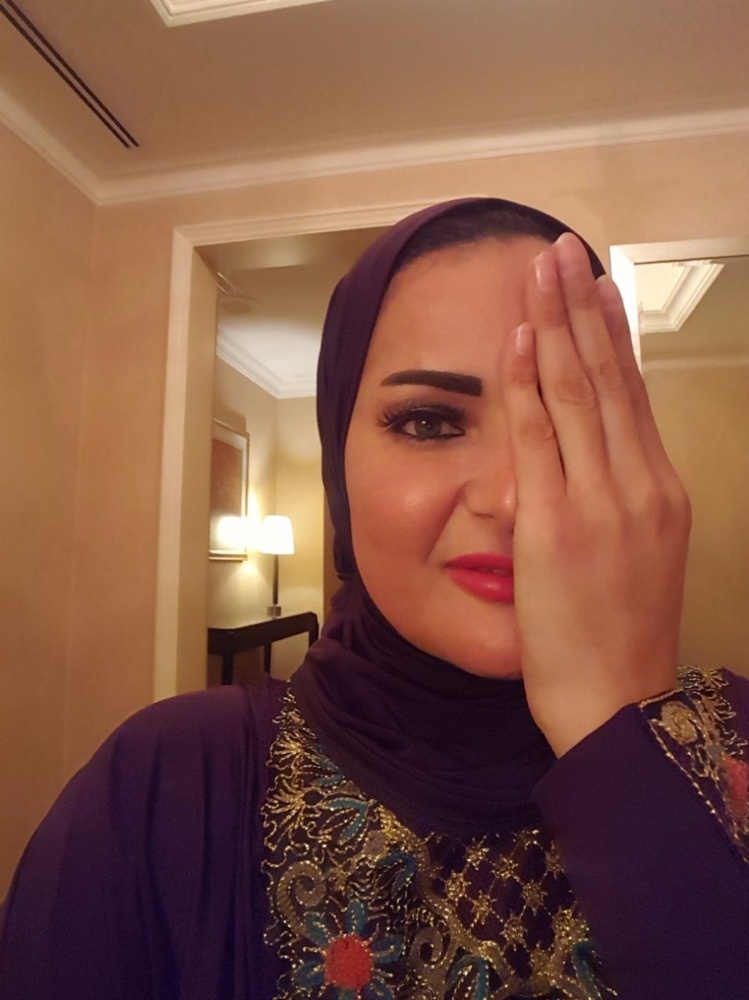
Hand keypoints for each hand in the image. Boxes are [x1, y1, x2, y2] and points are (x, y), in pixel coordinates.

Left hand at [501, 233, 690, 756]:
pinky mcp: (556, 523)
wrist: (618, 705)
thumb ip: (619, 501)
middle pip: (608, 378)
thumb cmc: (622, 637)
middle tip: (565, 250)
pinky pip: (538, 437)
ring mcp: (600, 500)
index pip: (633, 394)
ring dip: (555, 325)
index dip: (613, 335)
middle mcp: (638, 483)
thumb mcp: (639, 556)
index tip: (598, 287)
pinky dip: (529, 383)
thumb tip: (597, 457)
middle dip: (582, 309)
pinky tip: (519, 338)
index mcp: (659, 489)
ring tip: (542, 270)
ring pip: (578, 393)